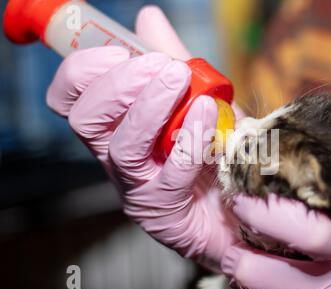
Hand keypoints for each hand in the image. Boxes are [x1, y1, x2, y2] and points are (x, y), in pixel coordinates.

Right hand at [46, 6, 242, 268]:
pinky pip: (170, 174)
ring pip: (123, 146)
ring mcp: (139, 187)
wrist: (243, 202)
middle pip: (84, 120)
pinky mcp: (165, 212)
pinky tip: (206, 113)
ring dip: (150, 106)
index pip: (72, 98)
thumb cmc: (215, 151)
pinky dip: (189, 138)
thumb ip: (169, 60)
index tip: (121, 51)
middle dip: (117, 84)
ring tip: (178, 79)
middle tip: (159, 67)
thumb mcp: (194, 97)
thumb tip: (148, 18)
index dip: (84, 69)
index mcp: (116, 127)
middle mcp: (118, 157)